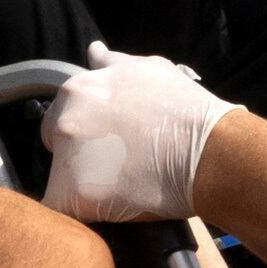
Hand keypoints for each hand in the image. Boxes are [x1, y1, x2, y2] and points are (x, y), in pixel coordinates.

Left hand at [41, 44, 233, 222]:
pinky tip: (107, 213)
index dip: (88, 132)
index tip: (113, 143)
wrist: (209, 151)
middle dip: (79, 157)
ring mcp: (67, 158)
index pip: (63, 115)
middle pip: (56, 146)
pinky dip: (78, 217)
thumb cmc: (185, 110)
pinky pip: (61, 213)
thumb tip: (94, 50)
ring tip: (124, 190)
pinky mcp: (74, 195)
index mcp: (77, 90)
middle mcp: (64, 120)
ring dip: (84, 187)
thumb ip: (113, 62)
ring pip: (60, 180)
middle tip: (120, 167)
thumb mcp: (149, 70)